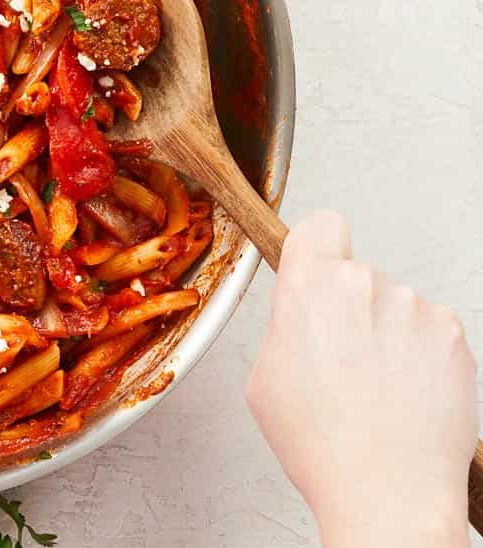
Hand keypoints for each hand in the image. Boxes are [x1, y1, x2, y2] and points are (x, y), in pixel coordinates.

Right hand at [246, 211, 477, 547]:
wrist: (388, 491)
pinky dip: (420, 355)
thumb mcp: (264, 379)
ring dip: (387, 333)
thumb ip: (285, 327)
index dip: (317, 249)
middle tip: (340, 361)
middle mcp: (365, 285)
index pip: (321, 226)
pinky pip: (430, 330)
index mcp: (309, 288)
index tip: (317, 270)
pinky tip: (406, 393)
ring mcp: (415, 308)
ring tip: (377, 388)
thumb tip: (300, 314)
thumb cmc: (323, 444)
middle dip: (348, 308)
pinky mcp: (454, 335)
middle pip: (357, 275)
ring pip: (395, 305)